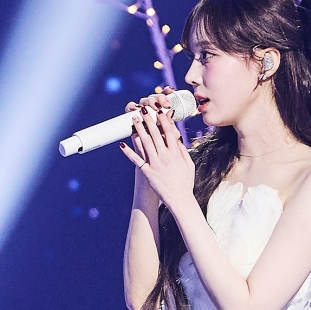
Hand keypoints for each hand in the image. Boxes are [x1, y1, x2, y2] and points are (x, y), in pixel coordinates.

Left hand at [120, 89, 195, 211]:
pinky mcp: (147, 172)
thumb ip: (182, 151)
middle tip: (143, 111)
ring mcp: (155, 164)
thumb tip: (177, 139)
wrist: (179, 198)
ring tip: (134, 121)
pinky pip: (136, 160)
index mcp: (176, 153)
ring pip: (145, 144)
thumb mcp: (189, 164)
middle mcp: (165, 157)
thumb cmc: (185, 181)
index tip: (160, 111)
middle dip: (149, 121)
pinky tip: (122, 144)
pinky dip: (129, 152)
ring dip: (139, 130)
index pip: (169, 132)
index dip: (163, 120)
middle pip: (155, 135)